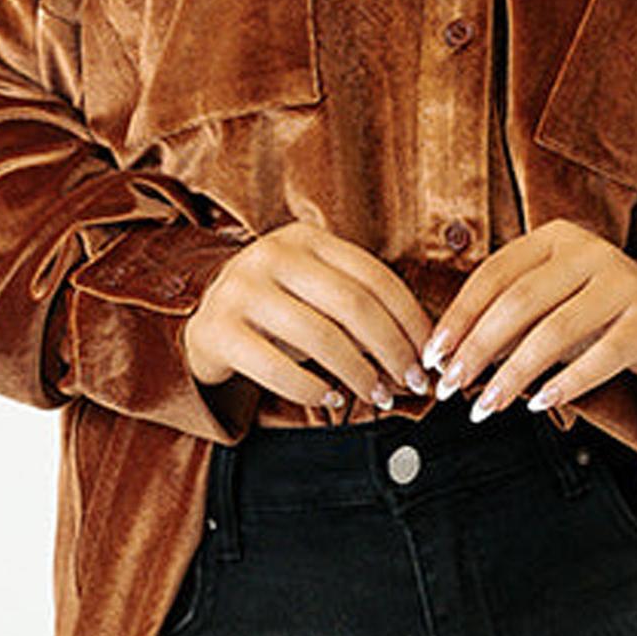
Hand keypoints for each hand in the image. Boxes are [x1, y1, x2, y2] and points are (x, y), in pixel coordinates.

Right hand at [182, 221, 433, 411]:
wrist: (206, 325)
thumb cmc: (279, 312)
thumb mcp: (316, 293)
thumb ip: (360, 308)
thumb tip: (421, 349)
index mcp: (305, 238)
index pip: (374, 276)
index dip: (410, 319)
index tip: (429, 354)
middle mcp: (271, 254)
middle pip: (353, 305)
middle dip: (391, 349)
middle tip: (411, 382)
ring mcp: (241, 289)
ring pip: (320, 337)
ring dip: (358, 373)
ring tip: (378, 396)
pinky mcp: (218, 330)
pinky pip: (277, 367)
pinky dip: (312, 389)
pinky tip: (331, 398)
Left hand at [423, 219, 636, 420]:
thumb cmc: (597, 312)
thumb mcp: (552, 302)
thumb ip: (509, 318)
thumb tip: (453, 356)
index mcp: (555, 237)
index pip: (495, 273)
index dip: (459, 314)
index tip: (434, 352)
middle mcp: (589, 251)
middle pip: (519, 301)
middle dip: (477, 347)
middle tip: (450, 386)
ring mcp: (622, 282)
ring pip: (555, 330)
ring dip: (513, 374)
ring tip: (485, 405)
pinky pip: (602, 356)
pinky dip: (567, 383)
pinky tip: (541, 404)